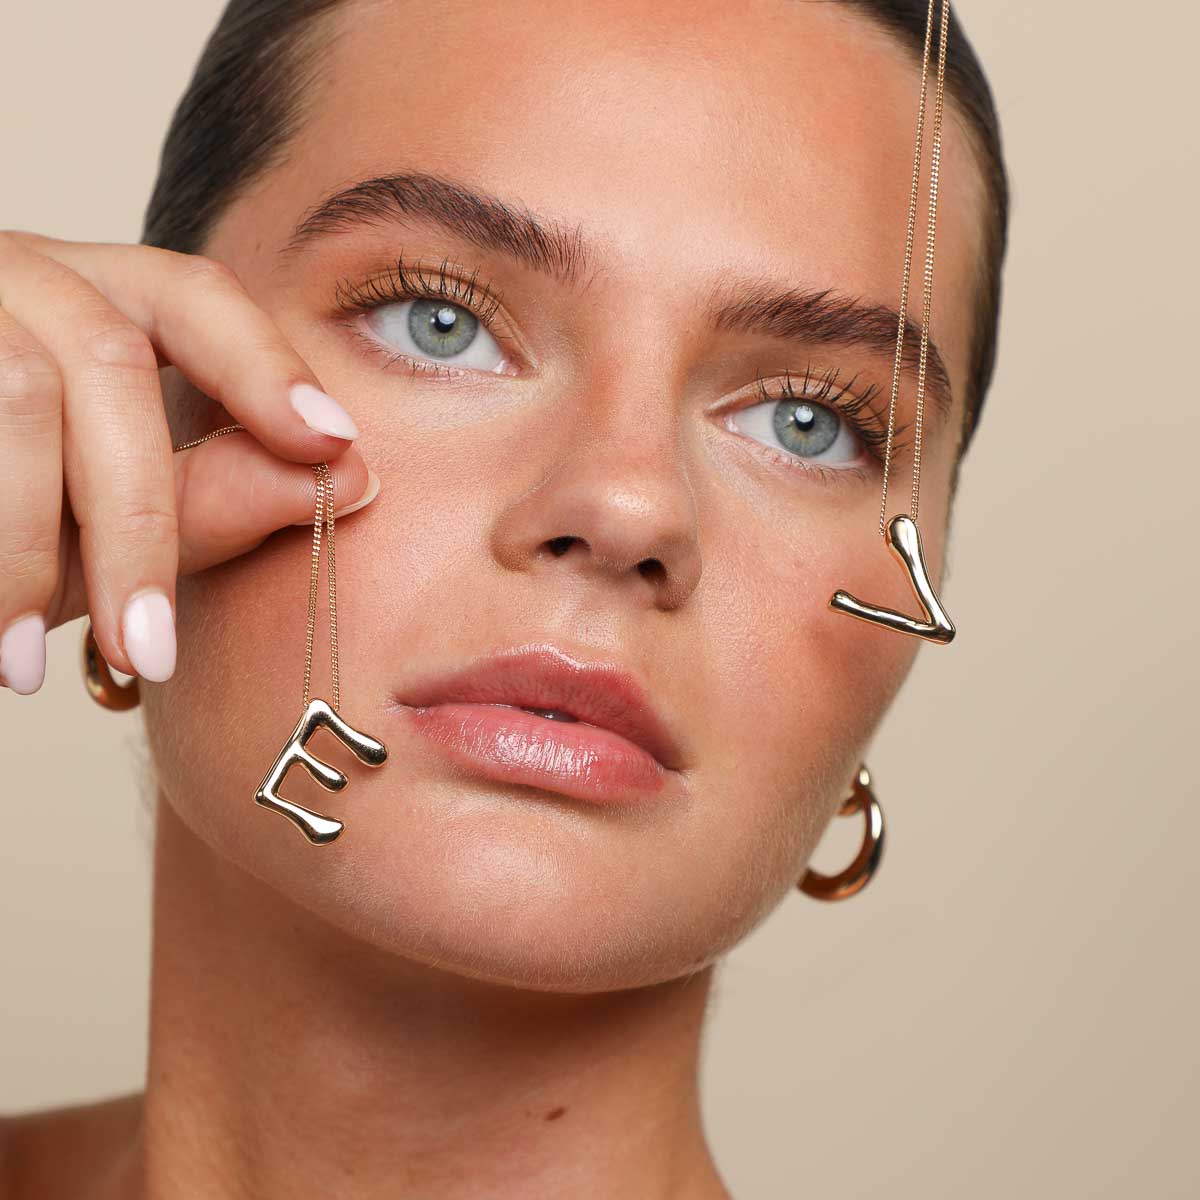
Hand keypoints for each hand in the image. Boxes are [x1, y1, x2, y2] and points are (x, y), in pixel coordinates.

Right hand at [0, 230, 376, 694]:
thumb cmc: (10, 524)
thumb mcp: (113, 519)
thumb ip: (217, 495)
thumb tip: (356, 480)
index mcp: (97, 297)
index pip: (195, 295)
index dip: (265, 366)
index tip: (331, 446)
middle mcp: (20, 272)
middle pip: (107, 359)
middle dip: (139, 520)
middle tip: (151, 652)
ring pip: (16, 391)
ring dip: (32, 546)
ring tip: (21, 662)